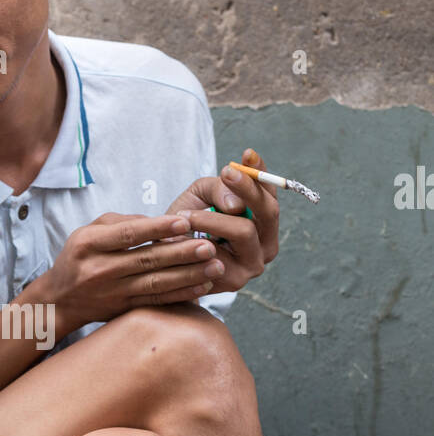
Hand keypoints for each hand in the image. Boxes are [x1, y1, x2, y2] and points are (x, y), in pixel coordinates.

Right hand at [38, 211, 226, 336]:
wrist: (60, 299)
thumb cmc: (80, 256)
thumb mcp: (89, 231)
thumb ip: (122, 222)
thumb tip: (159, 222)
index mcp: (90, 244)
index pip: (129, 234)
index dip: (158, 228)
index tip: (185, 222)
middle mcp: (100, 269)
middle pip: (146, 260)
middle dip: (181, 253)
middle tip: (209, 246)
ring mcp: (112, 292)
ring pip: (155, 283)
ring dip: (188, 275)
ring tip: (214, 266)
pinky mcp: (123, 308)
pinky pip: (156, 300)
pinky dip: (180, 294)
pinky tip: (202, 286)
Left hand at [165, 148, 278, 291]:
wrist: (165, 259)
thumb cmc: (186, 221)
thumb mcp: (200, 195)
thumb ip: (218, 188)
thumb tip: (236, 204)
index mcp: (264, 221)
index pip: (270, 192)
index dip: (261, 172)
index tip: (247, 154)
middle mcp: (266, 244)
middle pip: (268, 212)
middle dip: (247, 188)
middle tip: (226, 173)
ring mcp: (253, 264)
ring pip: (244, 231)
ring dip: (212, 218)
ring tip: (184, 214)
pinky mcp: (234, 281)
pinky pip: (221, 255)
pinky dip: (198, 242)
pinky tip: (179, 239)